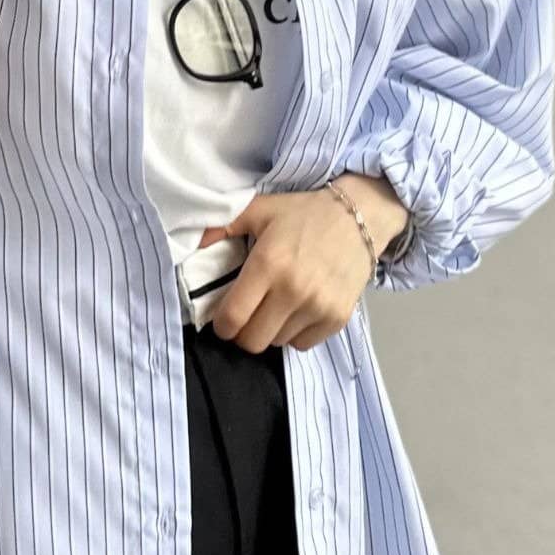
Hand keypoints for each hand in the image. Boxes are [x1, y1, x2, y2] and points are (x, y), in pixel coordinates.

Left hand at [202, 174, 407, 352]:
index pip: (232, 319)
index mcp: (268, 264)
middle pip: (252, 341)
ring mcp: (317, 307)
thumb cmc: (305, 214)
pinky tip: (298, 311)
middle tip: (248, 316)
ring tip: (277, 307)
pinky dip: (295, 334)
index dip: (222, 324)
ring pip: (277, 343)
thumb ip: (223, 227)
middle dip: (244, 332)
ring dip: (271, 330)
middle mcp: (292, 290)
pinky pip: (303, 344)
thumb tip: (194, 244)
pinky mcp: (337, 318)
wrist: (360, 217)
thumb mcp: (260, 210)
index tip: (225, 318)